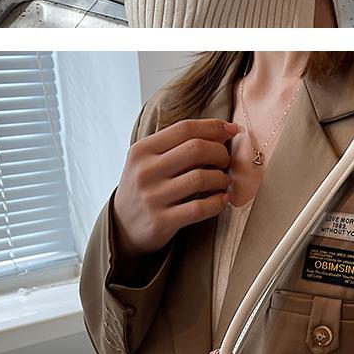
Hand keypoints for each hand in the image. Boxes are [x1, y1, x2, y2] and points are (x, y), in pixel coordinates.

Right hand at [112, 116, 240, 267]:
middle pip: (196, 149)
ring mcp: (152, 197)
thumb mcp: (148, 160)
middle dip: (220, 152)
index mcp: (142, 150)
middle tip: (225, 160)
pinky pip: (200, 208)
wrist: (121, 226)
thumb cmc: (144, 187)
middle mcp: (145, 171)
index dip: (213, 127)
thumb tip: (221, 131)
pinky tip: (222, 199)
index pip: (184, 128)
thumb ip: (177, 145)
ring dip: (221, 178)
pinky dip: (218, 202)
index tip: (232, 130)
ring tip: (223, 181)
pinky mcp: (161, 221)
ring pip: (201, 178)